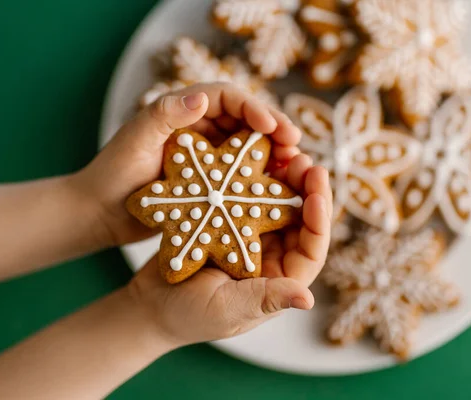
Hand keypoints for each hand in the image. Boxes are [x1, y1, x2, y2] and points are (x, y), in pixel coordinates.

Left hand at [73, 82, 301, 246]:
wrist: (100, 214)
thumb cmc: (111, 175)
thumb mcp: (134, 141)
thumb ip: (164, 115)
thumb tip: (202, 98)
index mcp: (182, 111)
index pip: (227, 97)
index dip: (254, 107)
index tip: (273, 126)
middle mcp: (198, 128)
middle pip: (245, 121)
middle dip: (273, 129)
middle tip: (295, 146)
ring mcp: (206, 155)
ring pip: (248, 147)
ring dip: (272, 153)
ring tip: (294, 167)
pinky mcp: (210, 181)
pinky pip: (241, 174)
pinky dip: (261, 177)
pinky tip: (278, 188)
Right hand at [126, 155, 332, 346]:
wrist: (150, 304)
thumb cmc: (188, 316)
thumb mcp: (227, 309)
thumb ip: (264, 299)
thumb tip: (308, 299)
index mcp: (279, 280)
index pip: (311, 251)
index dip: (319, 223)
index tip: (317, 194)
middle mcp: (271, 257)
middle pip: (300, 221)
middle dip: (307, 191)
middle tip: (305, 162)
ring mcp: (251, 237)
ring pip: (278, 204)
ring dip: (284, 179)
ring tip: (286, 154)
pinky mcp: (231, 223)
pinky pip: (249, 197)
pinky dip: (255, 178)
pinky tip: (255, 157)